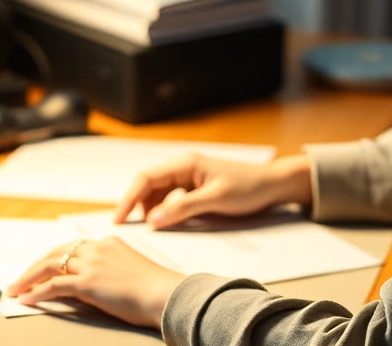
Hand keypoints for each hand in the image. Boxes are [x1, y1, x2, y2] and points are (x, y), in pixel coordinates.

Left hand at [6, 237, 185, 328]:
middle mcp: (97, 248)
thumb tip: (92, 284)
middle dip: (34, 267)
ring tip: (15, 289)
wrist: (166, 294)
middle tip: (20, 279)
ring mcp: (92, 264)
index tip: (40, 268)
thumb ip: (110, 269)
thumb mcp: (130, 270)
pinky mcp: (88, 282)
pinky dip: (37, 292)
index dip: (52, 258)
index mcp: (108, 243)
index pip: (72, 247)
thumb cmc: (155, 288)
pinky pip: (54, 286)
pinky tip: (27, 299)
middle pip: (55, 253)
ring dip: (28, 278)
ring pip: (49, 266)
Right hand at [114, 153, 312, 228]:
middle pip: (149, 184)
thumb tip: (153, 219)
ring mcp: (190, 176)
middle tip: (124, 227)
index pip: (146, 178)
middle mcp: (184, 166)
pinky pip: (172, 197)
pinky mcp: (196, 186)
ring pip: (159, 191)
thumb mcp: (215, 200)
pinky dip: (164, 209)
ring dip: (150, 207)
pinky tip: (164, 221)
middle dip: (135, 204)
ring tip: (145, 227)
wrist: (272, 185)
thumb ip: (183, 209)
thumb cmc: (248, 187)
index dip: (129, 199)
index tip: (118, 219)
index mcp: (185, 163)